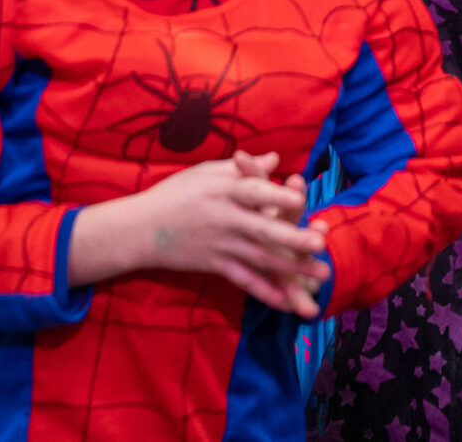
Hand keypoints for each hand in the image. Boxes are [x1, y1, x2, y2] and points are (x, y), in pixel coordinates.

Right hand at [71, 150, 328, 314]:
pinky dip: (266, 292)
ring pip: (260, 259)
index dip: (276, 195)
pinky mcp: (214, 265)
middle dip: (293, 238)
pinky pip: (244, 281)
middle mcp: (225, 218)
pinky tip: (288, 302)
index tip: (300, 199)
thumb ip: (244, 169)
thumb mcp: (207, 172)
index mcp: (224, 190)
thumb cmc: (176, 193)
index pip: (253, 192)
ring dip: (292, 269)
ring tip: (320, 275)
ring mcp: (221, 245)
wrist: (140, 228)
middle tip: (321, 242)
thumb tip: (275, 159)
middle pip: (263, 229)